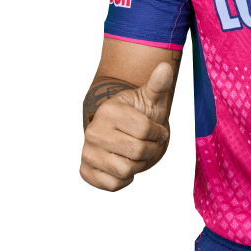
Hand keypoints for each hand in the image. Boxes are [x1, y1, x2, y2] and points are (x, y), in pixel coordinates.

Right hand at [80, 62, 172, 191]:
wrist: (120, 129)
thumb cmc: (140, 113)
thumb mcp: (150, 98)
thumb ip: (158, 84)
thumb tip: (166, 66)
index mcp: (110, 111)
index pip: (145, 130)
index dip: (159, 133)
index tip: (160, 132)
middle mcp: (94, 131)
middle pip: (137, 151)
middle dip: (152, 150)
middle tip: (152, 146)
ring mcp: (87, 152)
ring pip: (125, 170)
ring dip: (140, 166)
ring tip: (140, 156)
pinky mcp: (85, 170)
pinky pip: (112, 184)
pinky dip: (125, 180)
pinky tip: (127, 166)